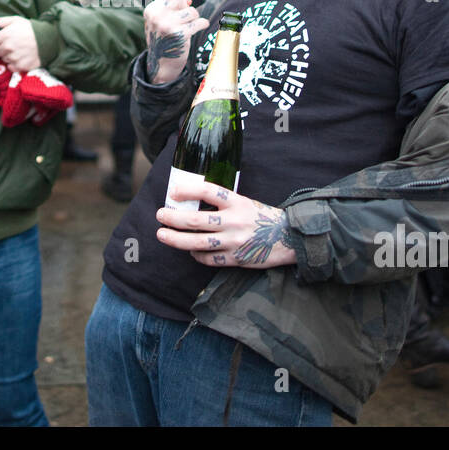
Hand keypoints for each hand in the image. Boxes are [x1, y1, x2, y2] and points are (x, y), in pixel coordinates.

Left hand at [0, 16, 40, 72]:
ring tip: (17, 51)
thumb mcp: (16, 20)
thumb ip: (1, 22)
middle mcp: (8, 47)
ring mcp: (14, 58)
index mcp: (5, 35)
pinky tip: (21, 58)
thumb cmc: (31, 29)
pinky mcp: (21, 66)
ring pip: (3, 60)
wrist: (49, 39)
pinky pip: (11, 67)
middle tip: (8, 46)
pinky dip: (14, 64)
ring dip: (7, 57)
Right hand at [143, 0, 208, 84]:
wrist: (161, 65)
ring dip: (193, 20)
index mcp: (152, 8)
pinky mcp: (178, 34)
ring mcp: (166, 24)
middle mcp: (157, 14)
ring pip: (193, 11)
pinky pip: (198, 22)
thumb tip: (189, 1)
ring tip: (185, 30)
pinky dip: (200, 26)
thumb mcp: (165, 21)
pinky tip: (192, 33)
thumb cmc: (165, 39)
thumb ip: (175, 8)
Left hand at [155, 182, 296, 268]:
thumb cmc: (262, 218)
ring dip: (176, 239)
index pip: (208, 192)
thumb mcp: (245, 203)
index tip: (173, 192)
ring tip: (162, 235)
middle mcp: (234, 221)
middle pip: (195, 220)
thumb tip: (193, 203)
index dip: (188, 190)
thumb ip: (223, 204)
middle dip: (173, 218)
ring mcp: (234, 241)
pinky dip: (196, 255)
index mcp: (237, 202)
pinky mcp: (235, 259)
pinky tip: (190, 251)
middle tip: (160, 215)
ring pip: (197, 242)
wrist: (288, 238)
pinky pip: (209, 258)